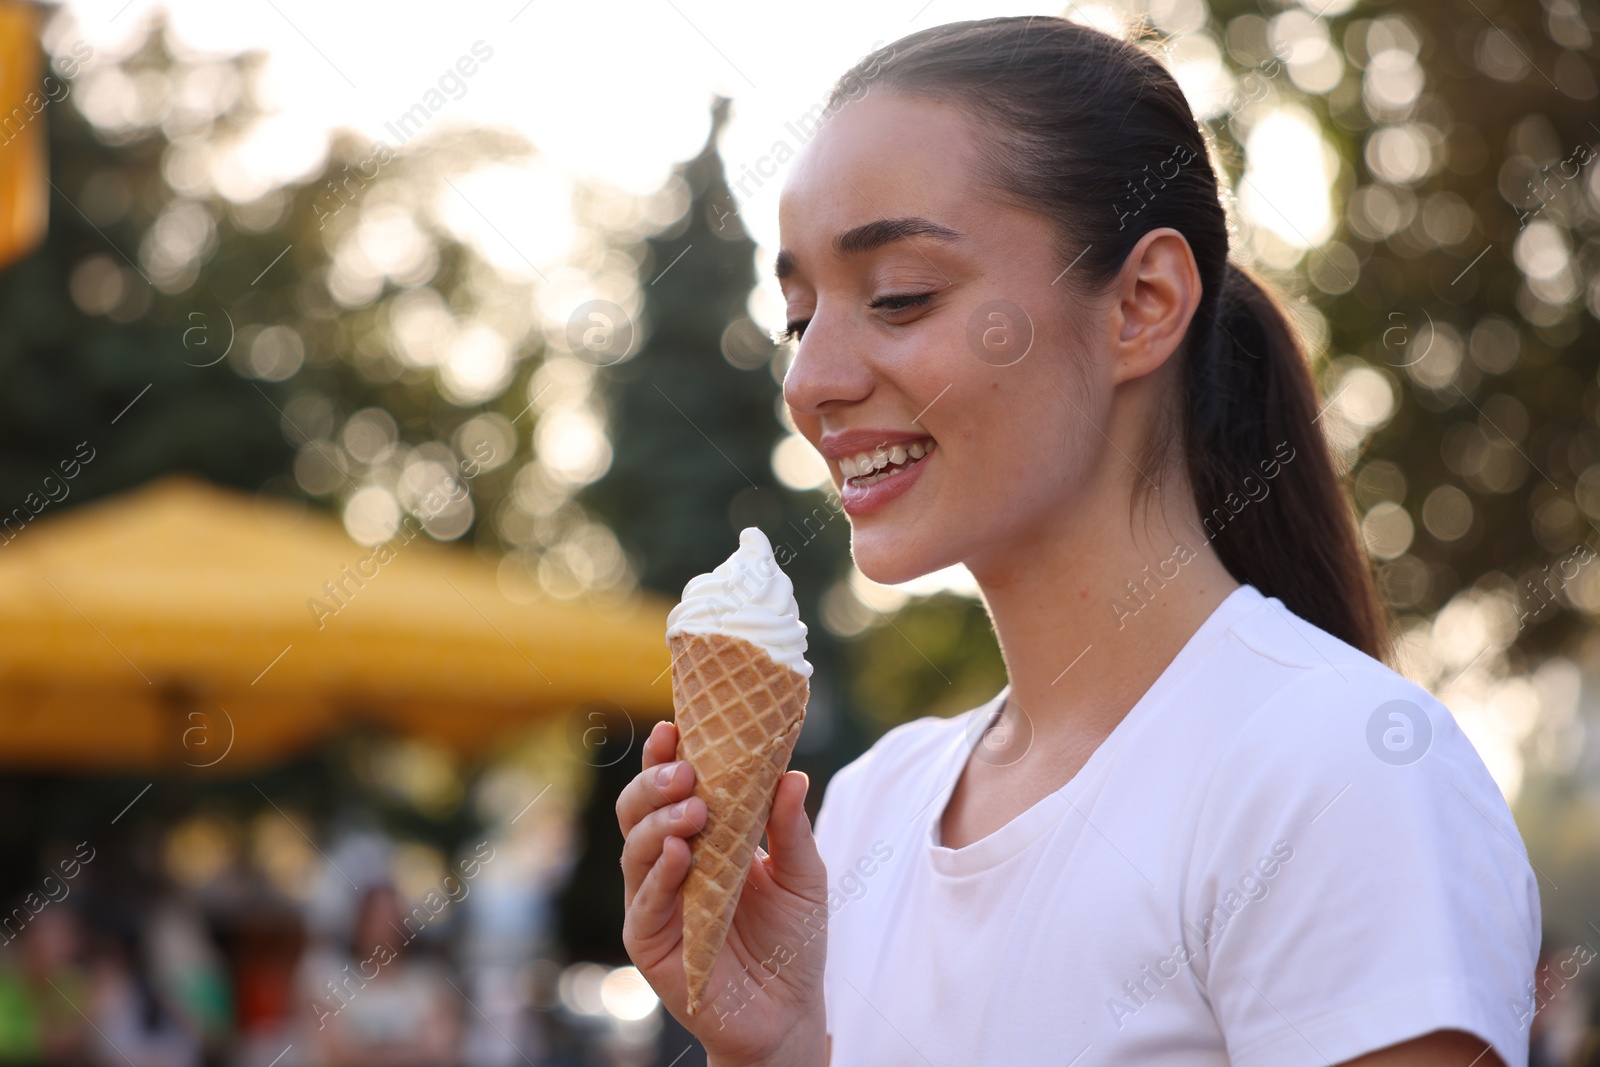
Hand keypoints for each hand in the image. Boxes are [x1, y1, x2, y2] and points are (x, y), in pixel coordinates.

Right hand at [618, 720, 828, 1065]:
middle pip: (639, 811)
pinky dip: (658, 876)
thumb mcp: (803, 875)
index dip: (666, 756)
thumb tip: (792, 773)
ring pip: (635, 850)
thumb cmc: (794, 939)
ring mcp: (655, 903)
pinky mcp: (651, 943)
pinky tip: (679, 854)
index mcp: (702, 838)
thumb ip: (791, 828)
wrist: (790, 1012)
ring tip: (692, 807)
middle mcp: (670, 865)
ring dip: (658, 822)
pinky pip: (644, 903)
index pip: (672, 788)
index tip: (675, 726)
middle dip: (655, 783)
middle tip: (686, 769)